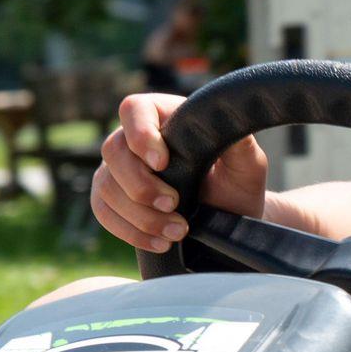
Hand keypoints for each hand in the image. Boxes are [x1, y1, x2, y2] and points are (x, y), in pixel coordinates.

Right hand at [91, 92, 267, 252]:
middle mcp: (135, 140)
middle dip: (141, 185)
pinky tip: (159, 243)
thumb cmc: (238, 184)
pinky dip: (130, 232)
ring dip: (140, 216)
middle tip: (174, 205)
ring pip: (106, 187)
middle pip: (113, 151)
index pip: (135, 109)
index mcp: (167, 117)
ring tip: (177, 231)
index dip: (140, 134)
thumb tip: (227, 122)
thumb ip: (239, 143)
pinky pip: (103, 212)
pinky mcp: (112, 200)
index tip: (162, 163)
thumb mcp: (247, 164)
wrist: (229, 220)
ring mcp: (119, 170)